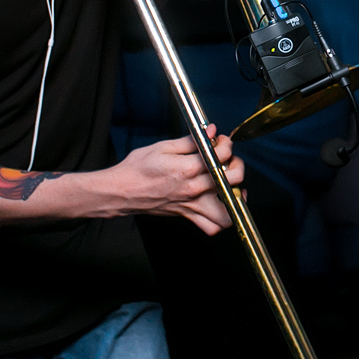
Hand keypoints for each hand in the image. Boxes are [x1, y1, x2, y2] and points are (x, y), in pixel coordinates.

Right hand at [108, 124, 244, 235]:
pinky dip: (222, 220)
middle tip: (229, 159)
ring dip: (237, 196)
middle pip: (233, 178)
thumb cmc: (138, 168)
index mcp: (188, 168)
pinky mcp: (188, 215)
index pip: (221, 154)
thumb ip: (191, 141)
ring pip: (229, 209)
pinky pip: (212, 227)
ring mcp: (192, 205)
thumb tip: (210, 132)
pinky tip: (222, 206)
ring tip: (232, 185)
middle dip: (237, 164)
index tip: (221, 140)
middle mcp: (194, 189)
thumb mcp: (163, 147)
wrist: (122, 191)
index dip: (226, 143)